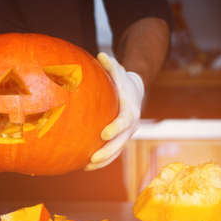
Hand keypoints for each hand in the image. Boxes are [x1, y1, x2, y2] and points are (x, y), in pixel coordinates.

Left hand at [85, 52, 144, 170]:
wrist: (135, 91)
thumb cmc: (122, 80)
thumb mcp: (118, 70)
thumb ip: (111, 64)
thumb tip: (100, 54)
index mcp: (130, 110)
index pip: (124, 122)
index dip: (115, 129)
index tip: (103, 134)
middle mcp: (131, 125)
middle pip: (121, 142)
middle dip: (108, 152)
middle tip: (92, 158)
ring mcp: (127, 134)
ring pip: (117, 151)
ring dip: (103, 161)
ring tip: (86, 166)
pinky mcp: (121, 139)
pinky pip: (113, 152)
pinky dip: (102, 160)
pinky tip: (85, 165)